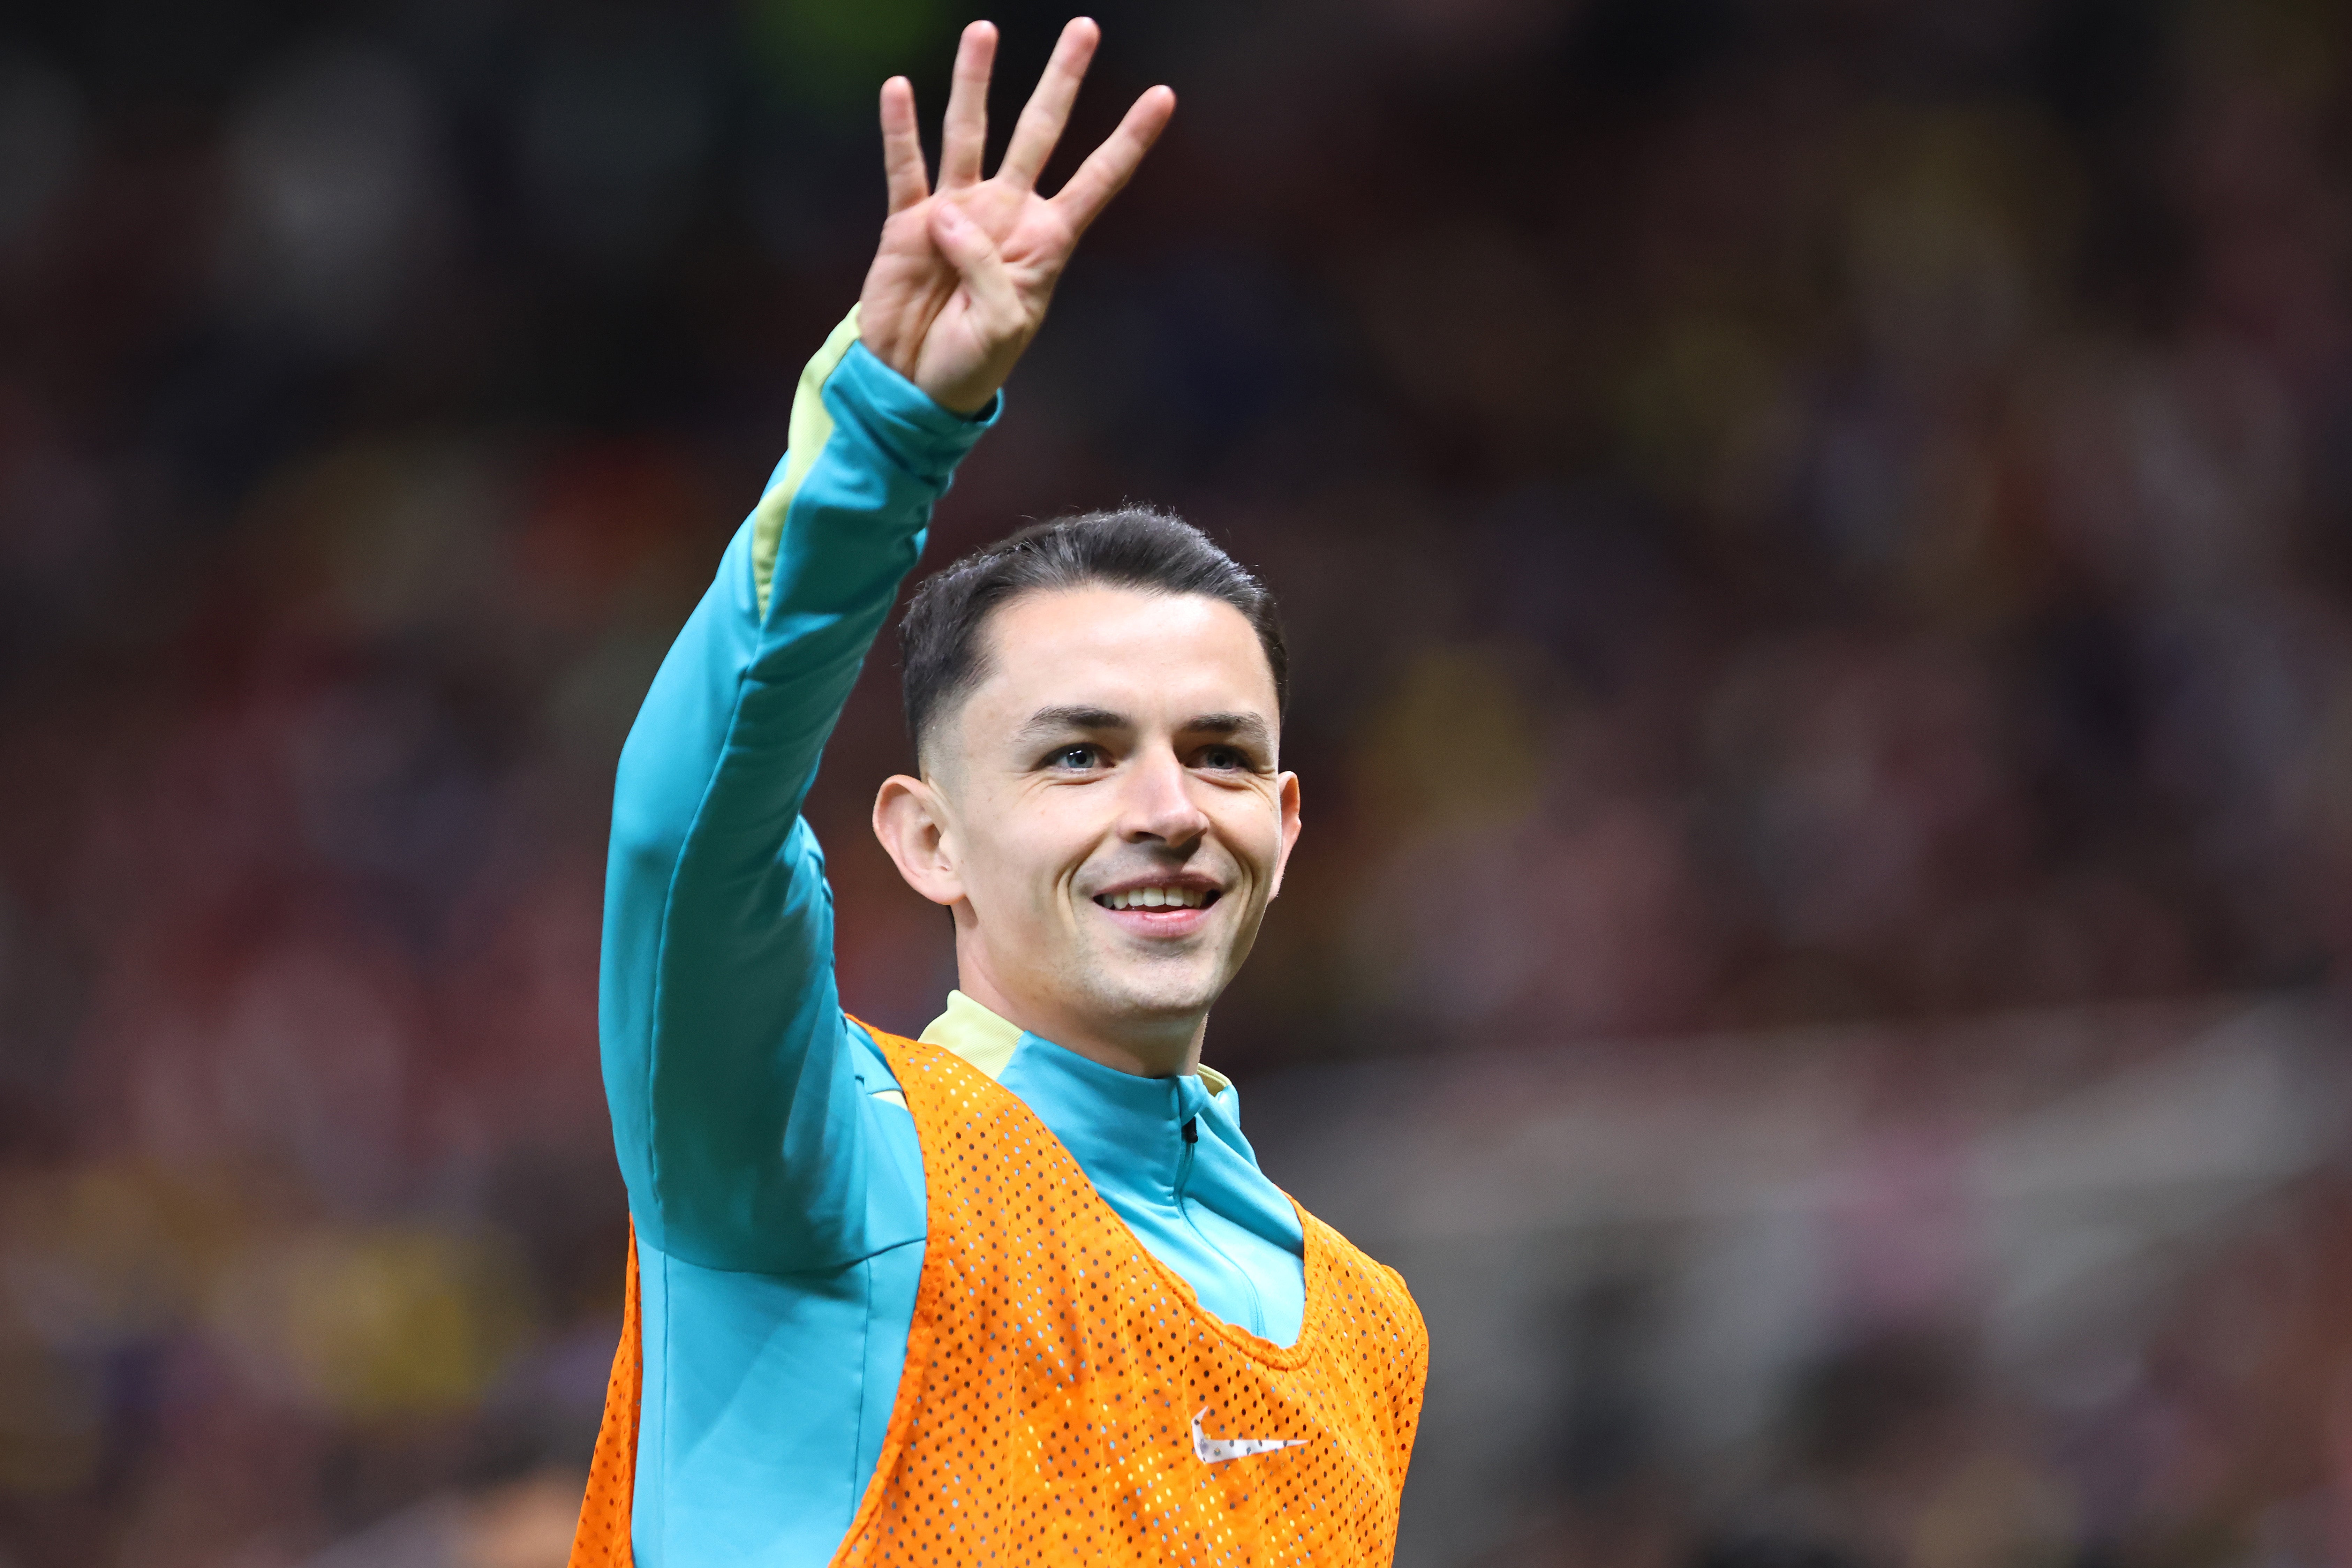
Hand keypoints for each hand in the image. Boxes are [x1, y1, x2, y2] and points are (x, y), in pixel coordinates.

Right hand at [857, 18, 1174, 414]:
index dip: (1130, 139)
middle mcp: (1006, 213)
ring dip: (975, 82)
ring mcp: (957, 210)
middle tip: (1085, 28)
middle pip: (1039, 132)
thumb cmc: (971, 362)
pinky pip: (907, 166)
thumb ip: (985, 266)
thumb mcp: (1001, 326)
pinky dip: (901, 128)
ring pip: (971, 132)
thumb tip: (948, 211)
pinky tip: (900, 88)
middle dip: (1062, 81)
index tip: (1163, 96)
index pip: (1098, 179)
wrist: (913, 383)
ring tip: (983, 32)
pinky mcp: (909, 222)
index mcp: (1046, 240)